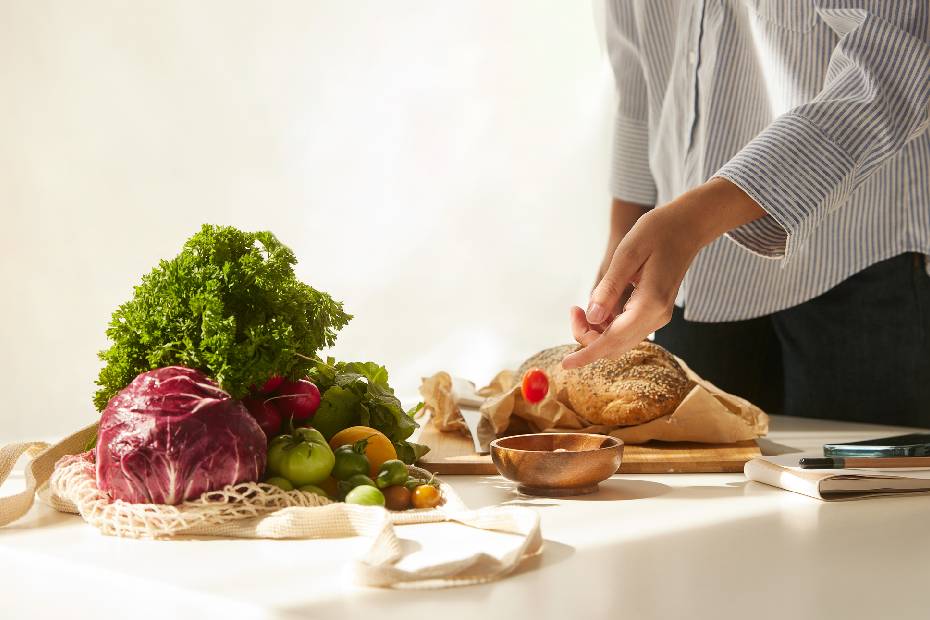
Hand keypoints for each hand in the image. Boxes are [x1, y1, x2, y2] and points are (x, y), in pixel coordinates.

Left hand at [563, 178, 764, 368]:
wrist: (688, 226)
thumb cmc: (657, 232)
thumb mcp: (627, 254)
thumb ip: (609, 288)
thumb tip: (592, 318)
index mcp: (650, 303)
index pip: (612, 340)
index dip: (586, 354)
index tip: (565, 365)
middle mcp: (657, 316)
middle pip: (614, 346)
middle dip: (587, 338)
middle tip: (574, 310)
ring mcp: (658, 316)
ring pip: (620, 341)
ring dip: (596, 332)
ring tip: (582, 307)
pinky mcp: (655, 311)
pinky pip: (627, 330)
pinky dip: (608, 326)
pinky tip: (600, 306)